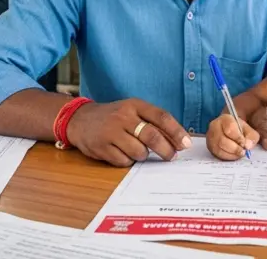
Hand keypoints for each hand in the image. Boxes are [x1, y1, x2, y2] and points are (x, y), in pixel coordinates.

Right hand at [66, 98, 191, 166]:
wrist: (80, 119)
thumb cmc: (114, 117)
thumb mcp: (132, 111)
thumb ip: (153, 122)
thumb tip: (179, 140)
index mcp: (134, 105)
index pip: (161, 117)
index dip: (176, 132)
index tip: (186, 144)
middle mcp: (123, 117)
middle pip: (152, 136)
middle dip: (166, 150)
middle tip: (172, 156)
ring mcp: (111, 132)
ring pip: (139, 152)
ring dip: (143, 155)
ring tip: (137, 150)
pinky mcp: (101, 147)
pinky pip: (124, 161)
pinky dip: (128, 161)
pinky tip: (122, 153)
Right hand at [207, 114, 259, 160]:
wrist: (231, 131)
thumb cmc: (240, 131)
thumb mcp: (249, 131)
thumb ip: (251, 137)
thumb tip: (247, 146)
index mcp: (225, 119)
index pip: (229, 128)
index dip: (238, 138)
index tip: (244, 143)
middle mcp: (214, 126)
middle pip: (222, 140)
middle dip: (234, 148)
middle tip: (243, 152)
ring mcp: (210, 137)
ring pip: (218, 149)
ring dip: (231, 154)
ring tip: (239, 154)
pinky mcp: (209, 146)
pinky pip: (217, 154)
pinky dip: (227, 157)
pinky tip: (234, 155)